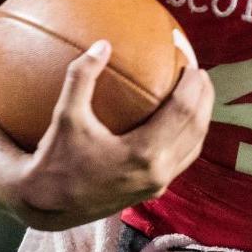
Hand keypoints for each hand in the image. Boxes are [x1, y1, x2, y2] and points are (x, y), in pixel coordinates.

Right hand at [3, 40, 213, 230]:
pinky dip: (188, 137)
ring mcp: (158, 184)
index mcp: (143, 153)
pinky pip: (182, 159)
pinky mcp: (153, 191)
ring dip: (200, 118)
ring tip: (198, 93)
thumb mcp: (65, 115)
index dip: (193, 85)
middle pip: (197, 128)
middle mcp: (158, 172)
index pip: (183, 111)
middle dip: (204, 98)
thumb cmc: (54, 160)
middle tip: (200, 73)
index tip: (192, 63)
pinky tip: (180, 121)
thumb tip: (102, 44)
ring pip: (194, 146)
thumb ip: (81, 77)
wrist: (47, 207)